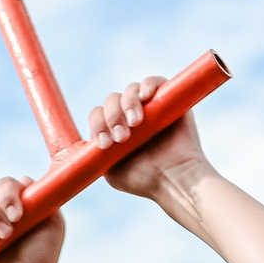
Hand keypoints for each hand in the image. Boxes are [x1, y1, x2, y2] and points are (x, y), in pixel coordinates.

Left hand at [92, 76, 207, 200]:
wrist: (175, 179)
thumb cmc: (146, 180)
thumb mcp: (112, 172)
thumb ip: (97, 155)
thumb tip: (88, 141)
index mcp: (115, 130)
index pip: (98, 116)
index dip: (98, 125)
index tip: (106, 144)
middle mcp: (131, 116)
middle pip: (112, 101)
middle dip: (112, 117)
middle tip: (123, 137)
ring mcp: (150, 106)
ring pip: (130, 91)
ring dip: (127, 104)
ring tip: (136, 123)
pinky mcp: (170, 99)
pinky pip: (155, 82)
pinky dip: (148, 85)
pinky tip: (145, 97)